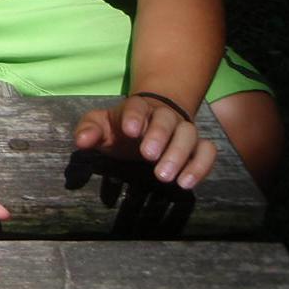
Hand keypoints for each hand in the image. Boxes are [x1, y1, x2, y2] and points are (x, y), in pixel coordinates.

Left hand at [73, 95, 216, 188]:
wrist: (148, 124)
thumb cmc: (120, 127)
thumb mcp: (100, 126)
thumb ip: (89, 131)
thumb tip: (80, 142)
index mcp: (137, 108)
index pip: (137, 106)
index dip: (135, 116)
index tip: (130, 130)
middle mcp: (163, 115)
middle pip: (167, 119)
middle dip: (159, 136)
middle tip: (148, 156)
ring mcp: (182, 130)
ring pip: (189, 134)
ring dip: (180, 154)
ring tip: (165, 177)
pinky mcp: (197, 147)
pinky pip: (207, 151)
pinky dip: (201, 165)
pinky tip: (186, 183)